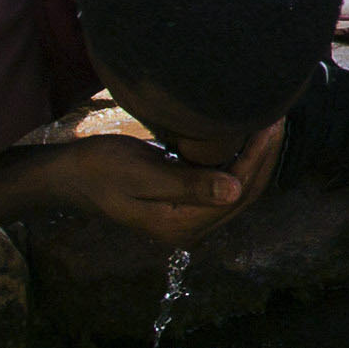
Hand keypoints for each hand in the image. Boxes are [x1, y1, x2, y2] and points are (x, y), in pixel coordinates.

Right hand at [46, 127, 281, 247]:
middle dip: (264, 156)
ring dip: (255, 157)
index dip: (258, 158)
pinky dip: (238, 160)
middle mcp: (189, 230)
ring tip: (269, 122)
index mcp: (180, 227)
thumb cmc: (101, 169)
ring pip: (236, 188)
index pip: (237, 192)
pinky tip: (246, 137)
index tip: (270, 123)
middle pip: (243, 193)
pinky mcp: (184, 204)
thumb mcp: (143, 173)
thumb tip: (235, 191)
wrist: (71, 175)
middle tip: (277, 117)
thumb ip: (189, 185)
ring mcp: (187, 219)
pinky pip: (222, 183)